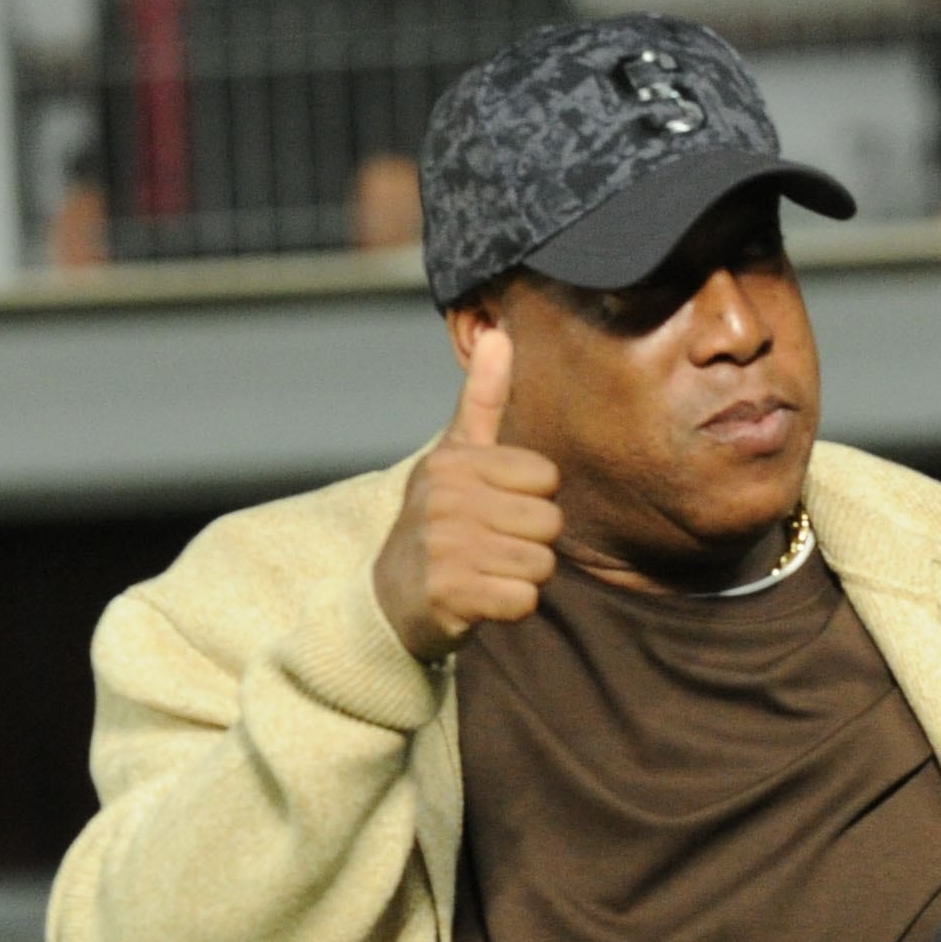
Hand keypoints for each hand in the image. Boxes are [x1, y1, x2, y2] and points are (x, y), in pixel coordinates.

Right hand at [373, 322, 563, 664]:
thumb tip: (498, 334)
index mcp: (454, 460)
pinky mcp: (449, 593)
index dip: (532, 500)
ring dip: (524, 577)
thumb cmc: (439, 523)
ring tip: (487, 570)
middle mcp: (446, 498)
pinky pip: (524, 600)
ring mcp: (444, 546)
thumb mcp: (455, 457)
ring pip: (541, 563)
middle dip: (532, 543)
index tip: (497, 509)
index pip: (546, 477)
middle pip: (550, 522)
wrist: (390, 599)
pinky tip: (482, 598)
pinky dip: (512, 607)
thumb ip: (482, 400)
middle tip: (493, 547)